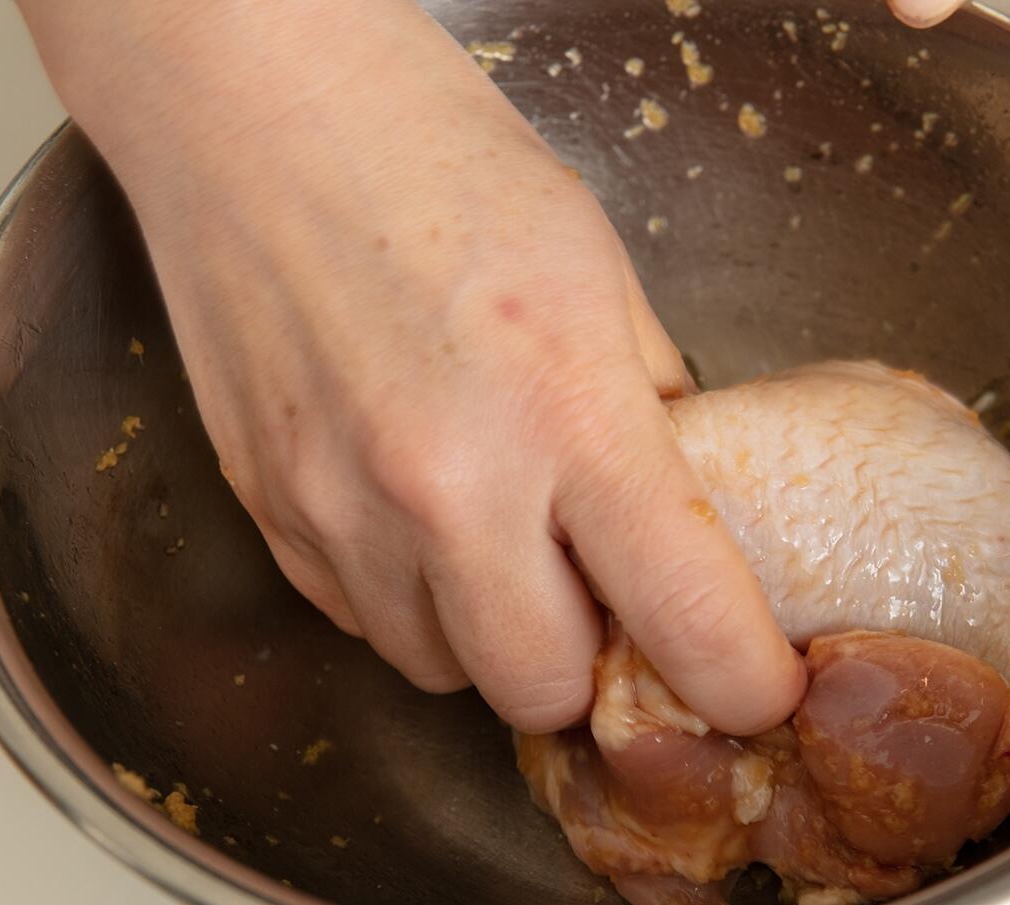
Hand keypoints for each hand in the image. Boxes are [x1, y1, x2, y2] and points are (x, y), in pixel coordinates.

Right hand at [18, 0, 804, 734]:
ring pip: (440, 672)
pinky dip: (406, 598)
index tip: (756, 690)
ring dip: (487, 636)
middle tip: (601, 605)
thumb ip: (649, 414)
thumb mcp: (601, 274)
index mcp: (565, 408)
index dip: (741, 683)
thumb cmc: (435, 158)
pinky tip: (417, 514)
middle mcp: (447, 483)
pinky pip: (358, 620)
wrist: (254, 105)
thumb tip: (687, 519)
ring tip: (499, 544)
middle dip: (587, 672)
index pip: (686, 617)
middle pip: (542, 693)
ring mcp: (341, 508)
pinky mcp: (269, 513)